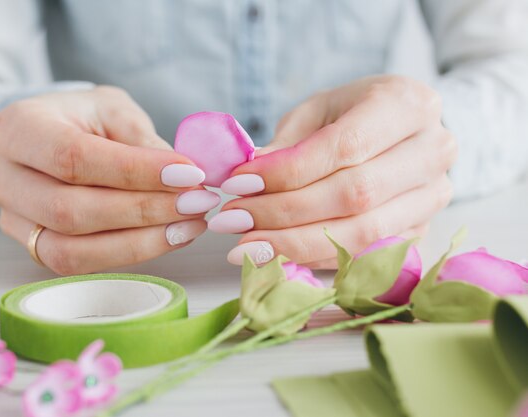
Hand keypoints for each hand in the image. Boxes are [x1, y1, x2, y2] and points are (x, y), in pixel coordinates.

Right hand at [0, 87, 219, 273]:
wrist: (54, 138)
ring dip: (140, 242)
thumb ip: (142, 142)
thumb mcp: (114, 111)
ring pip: (71, 249)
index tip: (189, 174)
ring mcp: (12, 219)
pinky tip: (170, 236)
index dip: (135, 171)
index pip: (73, 158)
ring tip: (190, 225)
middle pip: (70, 210)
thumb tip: (186, 179)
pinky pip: (79, 265)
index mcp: (16, 129)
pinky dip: (130, 254)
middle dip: (143, 210)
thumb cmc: (85, 119)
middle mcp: (1, 177)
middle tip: (197, 202)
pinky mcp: (34, 246)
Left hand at [210, 75, 456, 267]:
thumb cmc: (355, 113)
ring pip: (361, 234)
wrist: (405, 131)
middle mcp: (432, 152)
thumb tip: (246, 179)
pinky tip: (275, 255)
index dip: (287, 171)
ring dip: (294, 244)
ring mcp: (433, 197)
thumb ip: (287, 143)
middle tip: (233, 219)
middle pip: (353, 195)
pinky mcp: (421, 231)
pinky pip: (363, 256)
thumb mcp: (319, 109)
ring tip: (244, 246)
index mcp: (408, 105)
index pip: (345, 147)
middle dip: (283, 212)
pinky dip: (313, 258)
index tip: (238, 183)